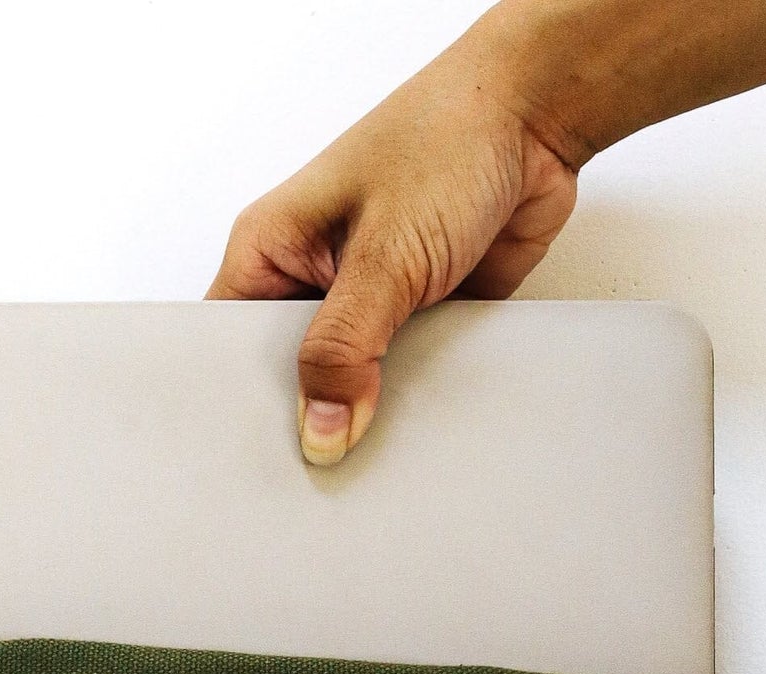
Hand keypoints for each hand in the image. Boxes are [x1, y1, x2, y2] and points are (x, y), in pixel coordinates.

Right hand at [207, 7, 580, 465]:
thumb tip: (319, 433)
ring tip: (378, 447)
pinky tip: (425, 423)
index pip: (228, 346)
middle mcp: (315, 278)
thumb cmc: (448, 138)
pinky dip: (419, 401)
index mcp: (273, 250)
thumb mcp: (382, 255)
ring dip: (372, 412)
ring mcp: (369, 301)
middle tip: (326, 461)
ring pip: (352, 387)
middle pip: (292, 377)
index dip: (240, 405)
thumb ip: (344, 350)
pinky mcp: (420, 318)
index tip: (261, 459)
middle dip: (311, 416)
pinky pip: (407, 381)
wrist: (537, 120)